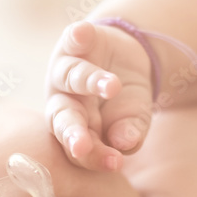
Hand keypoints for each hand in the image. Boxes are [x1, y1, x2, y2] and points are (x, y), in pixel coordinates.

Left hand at [45, 21, 153, 170]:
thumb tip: (124, 145)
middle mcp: (64, 101)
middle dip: (72, 132)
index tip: (114, 163)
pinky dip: (78, 35)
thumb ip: (129, 134)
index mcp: (75, 128)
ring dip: (91, 81)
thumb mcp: (134, 120)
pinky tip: (82, 33)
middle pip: (62, 117)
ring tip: (112, 86)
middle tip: (82, 145)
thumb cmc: (125, 101)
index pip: (78, 149)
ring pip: (71, 77)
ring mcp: (67, 69)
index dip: (94, 156)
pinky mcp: (76, 41)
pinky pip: (74, 38)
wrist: (127, 61)